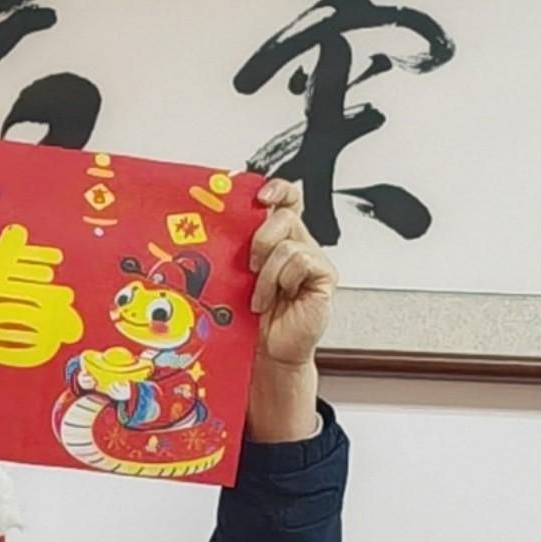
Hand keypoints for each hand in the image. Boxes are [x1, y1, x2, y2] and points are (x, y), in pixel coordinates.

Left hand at [247, 207, 335, 444]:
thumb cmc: (251, 317)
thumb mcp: (237, 274)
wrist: (267, 352)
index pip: (287, 197)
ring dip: (266, 273)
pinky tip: (276, 299)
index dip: (276, 189)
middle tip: (250, 265)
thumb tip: (216, 221)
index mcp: (279, 237)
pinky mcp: (324, 277)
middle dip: (260, 238)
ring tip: (260, 297)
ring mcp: (313, 260)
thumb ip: (238, 246)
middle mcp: (299, 244)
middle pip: (285, 214)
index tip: (258, 195)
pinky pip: (301, 261)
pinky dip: (282, 281)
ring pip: (288, 243)